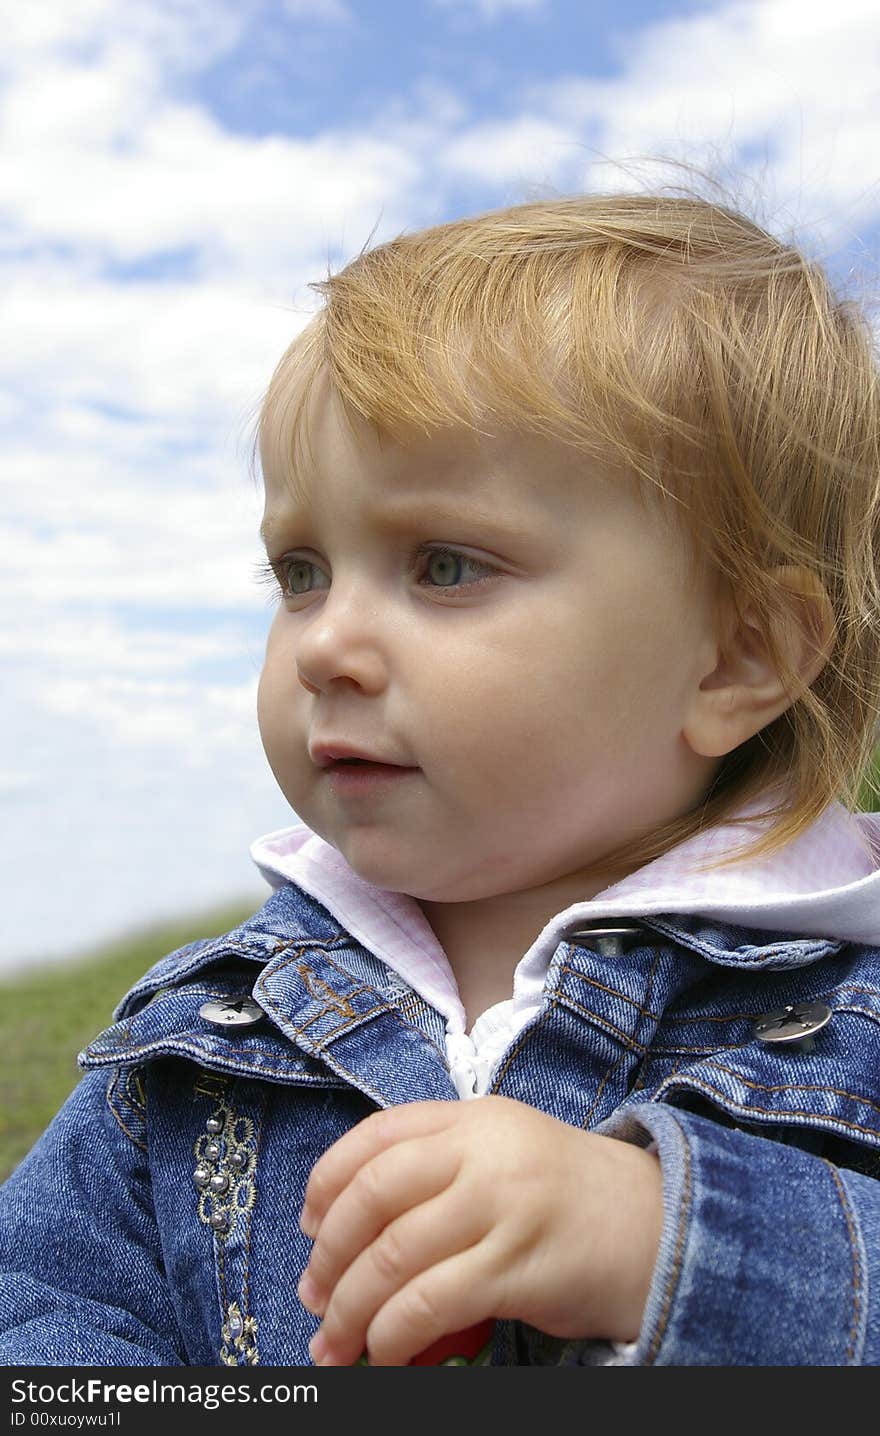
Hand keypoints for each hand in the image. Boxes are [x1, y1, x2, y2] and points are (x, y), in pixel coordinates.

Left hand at [296, 1096, 662, 1365]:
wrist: (659, 1225)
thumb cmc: (569, 1197)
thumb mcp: (505, 1154)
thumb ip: (440, 1169)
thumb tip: (352, 1235)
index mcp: (475, 1118)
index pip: (378, 1135)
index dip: (328, 1180)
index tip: (308, 1224)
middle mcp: (484, 1152)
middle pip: (374, 1193)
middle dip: (329, 1251)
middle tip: (314, 1294)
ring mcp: (503, 1205)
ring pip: (395, 1254)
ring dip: (351, 1307)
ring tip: (335, 1343)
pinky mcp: (519, 1264)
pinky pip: (432, 1302)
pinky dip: (394, 1334)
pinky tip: (385, 1353)